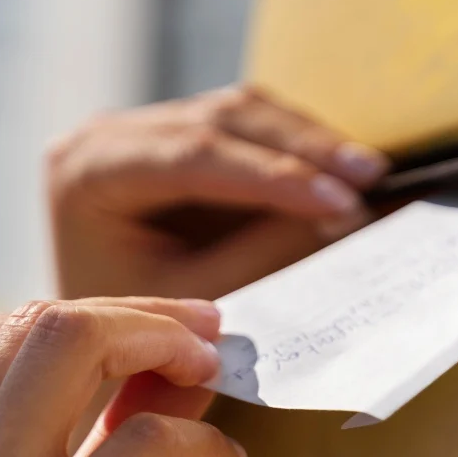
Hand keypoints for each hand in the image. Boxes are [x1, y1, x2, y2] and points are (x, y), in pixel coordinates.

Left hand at [47, 84, 390, 299]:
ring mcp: (145, 127)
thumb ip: (264, 254)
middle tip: (370, 176)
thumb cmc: (135, 330)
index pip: (194, 155)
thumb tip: (348, 215)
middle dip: (304, 149)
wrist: (101, 344)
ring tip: (370, 173)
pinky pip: (250, 126)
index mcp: (86, 171)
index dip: (275, 175)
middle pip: (222, 120)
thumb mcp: (197, 297)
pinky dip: (299, 147)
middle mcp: (108, 134)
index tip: (342, 199)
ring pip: (243, 112)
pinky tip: (344, 170)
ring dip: (311, 142)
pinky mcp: (180, 134)